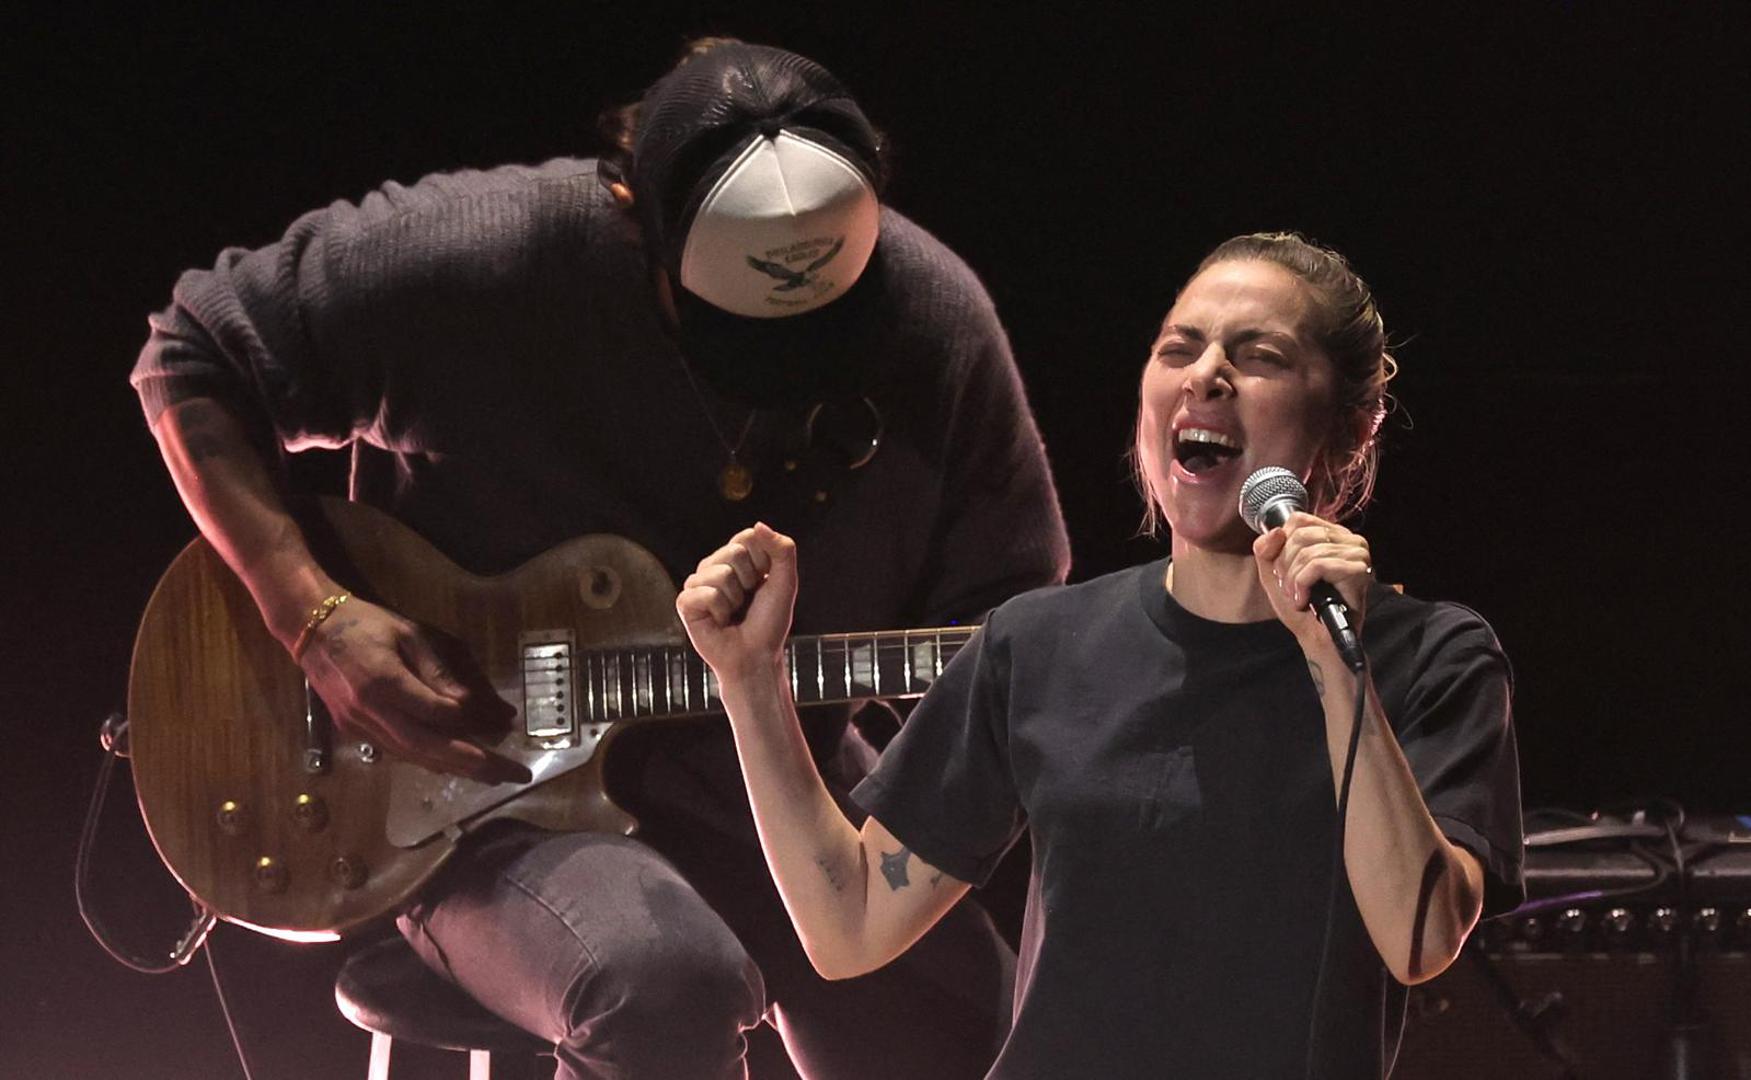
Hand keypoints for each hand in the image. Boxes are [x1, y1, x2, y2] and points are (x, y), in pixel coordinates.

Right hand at [298, 597, 528, 783]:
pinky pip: (398, 752)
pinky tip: (455, 765)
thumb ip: (441, 671)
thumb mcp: (411, 634)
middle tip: (513, 774)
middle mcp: (369, 711)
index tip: (504, 723)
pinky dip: (429, 760)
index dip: (470, 720)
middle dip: (474, 764)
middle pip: (428, 747)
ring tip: (493, 774)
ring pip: (413, 756)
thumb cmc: (367, 623)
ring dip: (455, 768)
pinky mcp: (354, 732)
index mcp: (383, 682)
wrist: (310, 629)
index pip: (436, 713)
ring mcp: (358, 726)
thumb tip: (476, 704)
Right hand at [676, 524, 796, 680]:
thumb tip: (758, 524)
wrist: (755, 657)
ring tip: (732, 613)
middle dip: (749, 581)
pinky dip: (719, 611)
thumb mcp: (786, 582)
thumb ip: (782, 550)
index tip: (764, 583)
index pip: (748, 537)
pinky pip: (706, 593)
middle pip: (734, 552)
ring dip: (735, 599)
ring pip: (720, 573)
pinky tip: (719, 621)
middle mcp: (714, 566)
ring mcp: (697, 584)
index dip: (763, 561)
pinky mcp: (685, 603)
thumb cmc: (769, 622)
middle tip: (746, 602)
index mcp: (736, 558)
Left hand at [1252, 511, 1372, 649]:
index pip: (1298, 519)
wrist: (1316, 637)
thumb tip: (1275, 531)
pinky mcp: (1358, 569)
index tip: (1283, 570)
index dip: (1282, 546)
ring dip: (1293, 579)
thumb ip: (1265, 549)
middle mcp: (1349, 539)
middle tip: (1290, 588)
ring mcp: (1357, 553)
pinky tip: (1305, 600)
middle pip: (1300, 535)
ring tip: (1297, 596)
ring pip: (1307, 551)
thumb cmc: (1301, 605)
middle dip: (1285, 565)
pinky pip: (1317, 565)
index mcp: (1332, 534)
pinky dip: (1303, 585)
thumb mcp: (1273, 573)